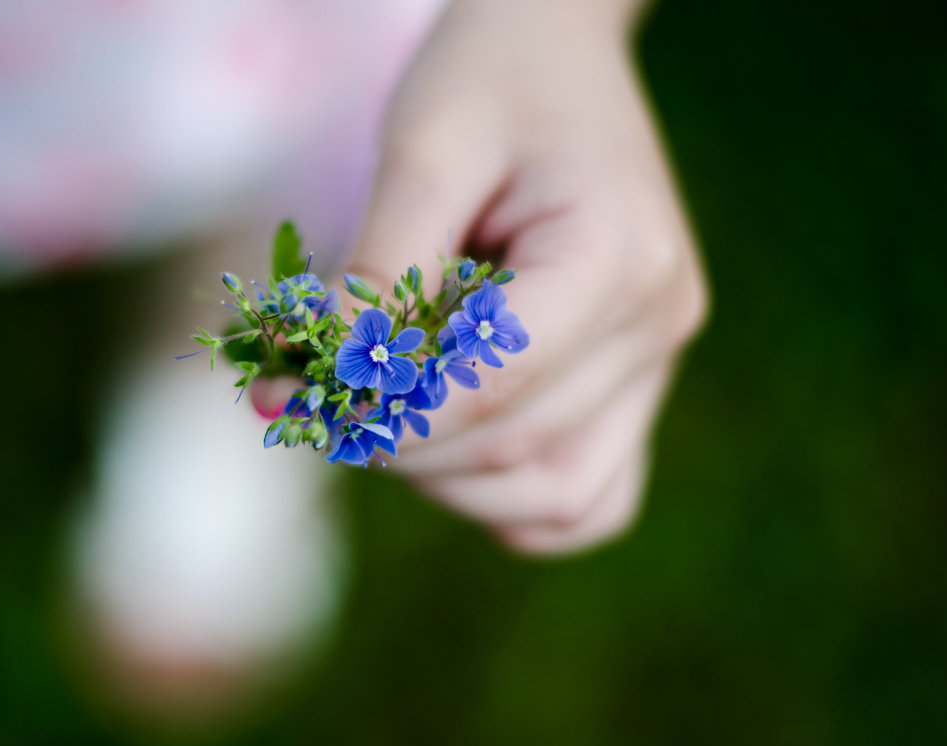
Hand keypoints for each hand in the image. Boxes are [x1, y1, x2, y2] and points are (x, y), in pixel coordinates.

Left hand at [340, 0, 707, 553]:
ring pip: (557, 493)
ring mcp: (658, 359)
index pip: (492, 384)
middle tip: (315, 399)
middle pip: (513, 447)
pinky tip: (449, 448)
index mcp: (617, 256)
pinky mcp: (638, 379)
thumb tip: (302, 385)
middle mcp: (659, 321)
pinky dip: (513, 498)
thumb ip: (375, 274)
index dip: (382, 408)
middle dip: (396, 441)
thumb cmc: (489, 79)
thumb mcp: (420, 152)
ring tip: (382, 411)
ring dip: (450, 479)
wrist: (558, 47)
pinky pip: (589, 493)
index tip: (288, 396)